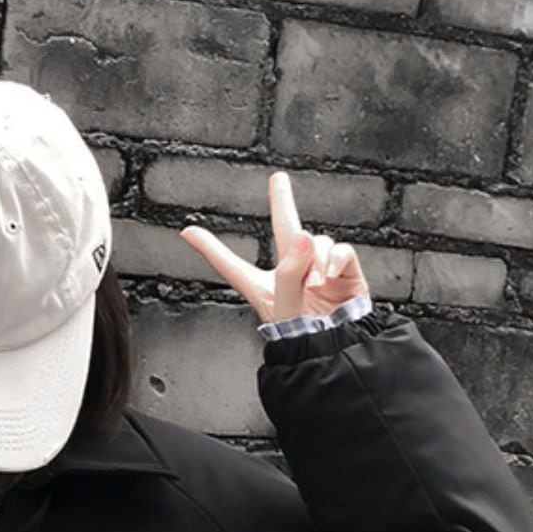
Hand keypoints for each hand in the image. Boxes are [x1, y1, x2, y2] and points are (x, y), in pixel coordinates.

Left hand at [177, 170, 368, 324]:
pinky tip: (330, 275)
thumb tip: (305, 238)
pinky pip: (341, 250)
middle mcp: (291, 274)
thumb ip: (289, 271)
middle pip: (283, 231)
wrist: (337, 350)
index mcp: (263, 287)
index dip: (209, 248)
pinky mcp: (343, 272)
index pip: (231, 264)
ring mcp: (319, 271)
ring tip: (315, 281)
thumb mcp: (284, 305)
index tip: (189, 232)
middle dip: (282, 202)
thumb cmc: (304, 337)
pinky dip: (336, 259)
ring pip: (316, 242)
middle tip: (278, 180)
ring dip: (316, 256)